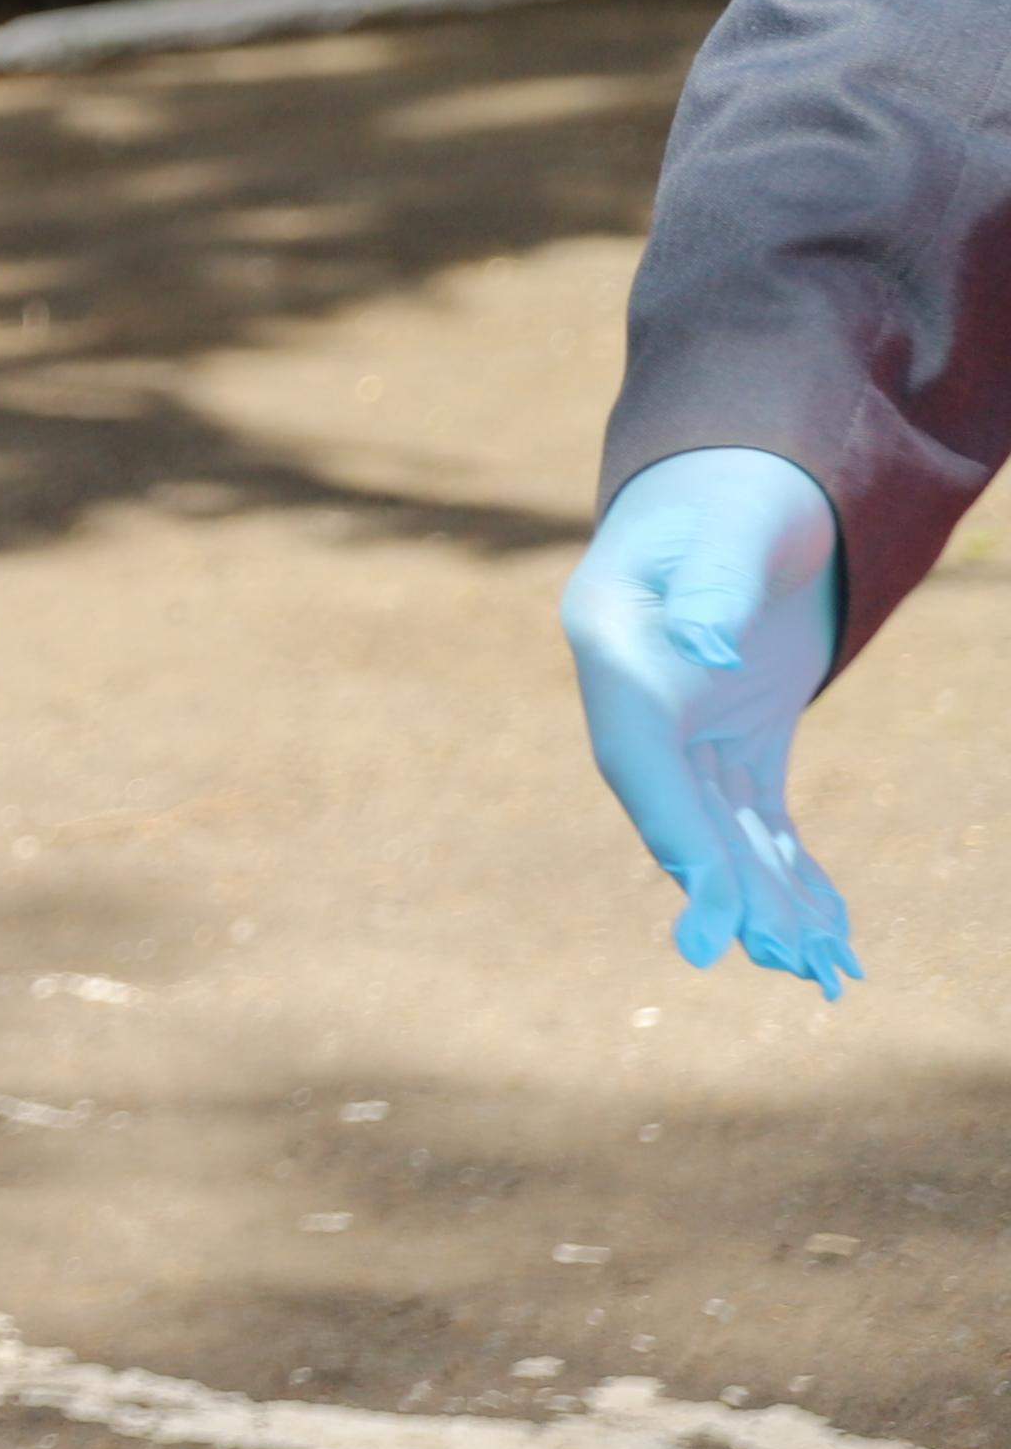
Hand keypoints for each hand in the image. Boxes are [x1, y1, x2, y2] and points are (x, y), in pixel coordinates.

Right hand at [563, 448, 858, 995]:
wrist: (742, 478)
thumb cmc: (733, 489)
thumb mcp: (727, 524)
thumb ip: (710, 579)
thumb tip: (705, 648)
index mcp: (616, 644)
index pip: (635, 752)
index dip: (669, 828)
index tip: (710, 902)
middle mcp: (641, 697)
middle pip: (678, 808)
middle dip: (728, 888)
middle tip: (780, 961)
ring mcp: (690, 722)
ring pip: (722, 829)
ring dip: (768, 900)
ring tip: (823, 970)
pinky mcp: (738, 737)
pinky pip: (761, 821)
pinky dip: (794, 875)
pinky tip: (833, 933)